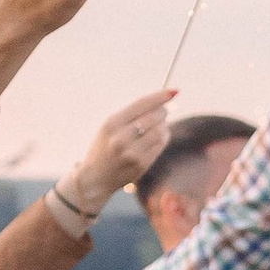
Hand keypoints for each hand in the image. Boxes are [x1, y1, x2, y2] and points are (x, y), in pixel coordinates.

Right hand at [67, 89, 177, 213]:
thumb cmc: (105, 147)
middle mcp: (121, 137)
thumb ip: (132, 116)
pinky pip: (160, 145)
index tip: (174, 91)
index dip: (160, 97)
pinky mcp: (141, 164)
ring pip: (160, 131)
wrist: (95, 177)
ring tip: (159, 126)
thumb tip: (162, 104)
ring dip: (164, 126)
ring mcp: (132, 152)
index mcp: (112, 123)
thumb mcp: (111, 127)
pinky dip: (163, 138)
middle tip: (163, 112)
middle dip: (163, 112)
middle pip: (154, 117)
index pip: (141, 104)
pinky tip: (159, 137)